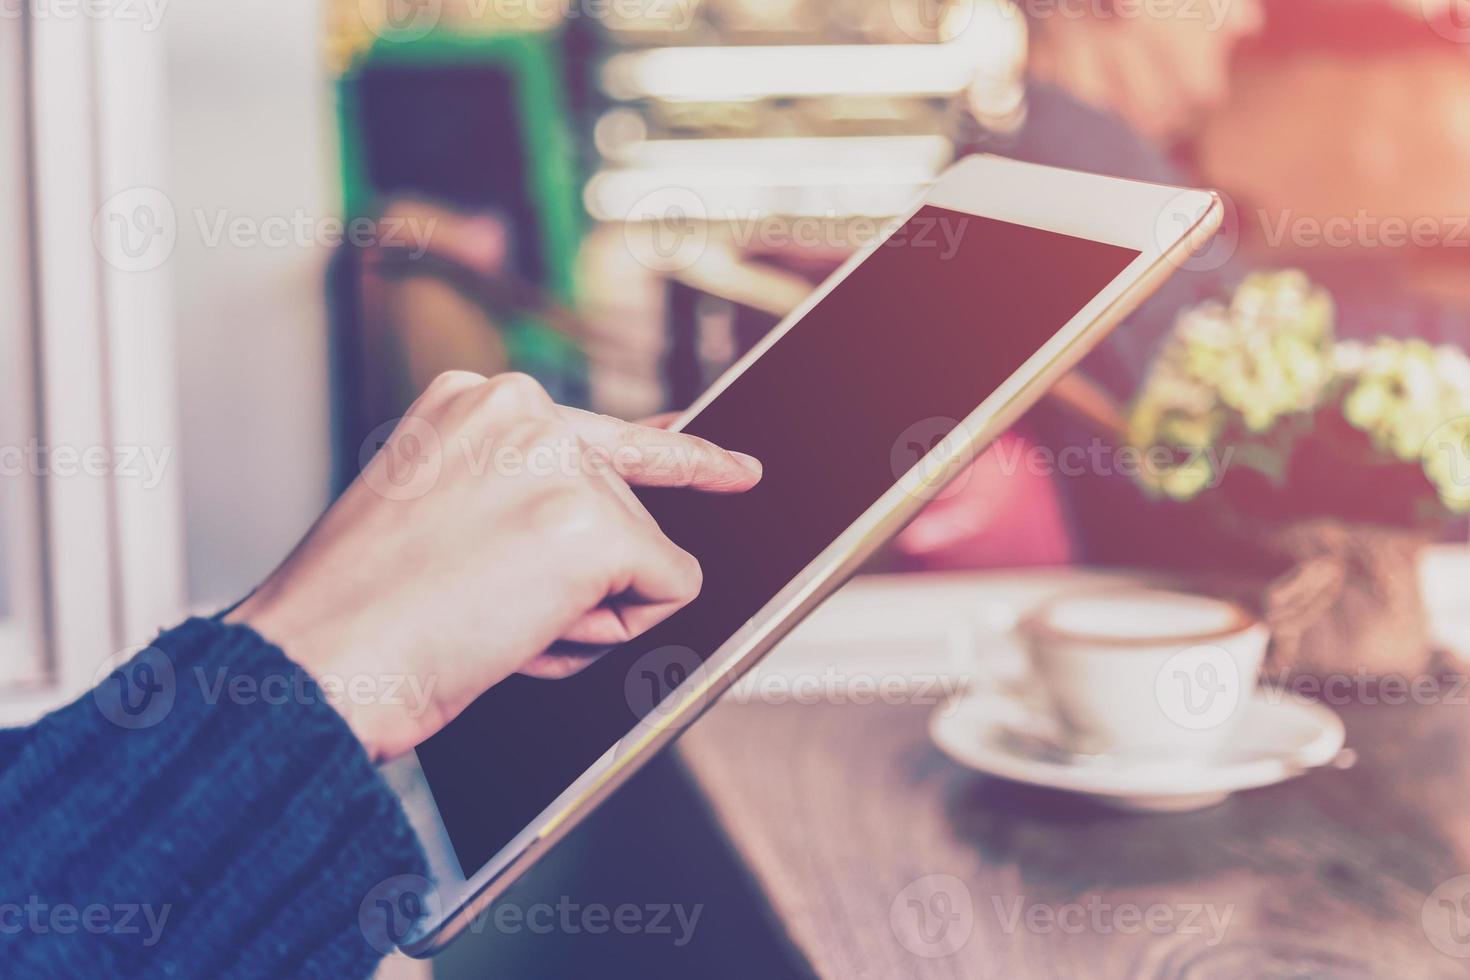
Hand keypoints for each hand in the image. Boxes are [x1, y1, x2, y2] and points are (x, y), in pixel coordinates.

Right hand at [226, 371, 760, 760]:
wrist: (319, 662)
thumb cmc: (362, 609)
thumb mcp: (437, 510)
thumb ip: (528, 484)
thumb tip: (634, 480)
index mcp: (474, 400)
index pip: (602, 430)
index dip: (674, 456)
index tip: (736, 467)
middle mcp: (522, 409)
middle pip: (623, 508)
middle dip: (583, 574)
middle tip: (489, 606)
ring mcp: (560, 462)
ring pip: (645, 551)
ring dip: (588, 609)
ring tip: (492, 621)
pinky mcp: (592, 524)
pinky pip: (672, 585)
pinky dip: (622, 630)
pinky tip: (532, 631)